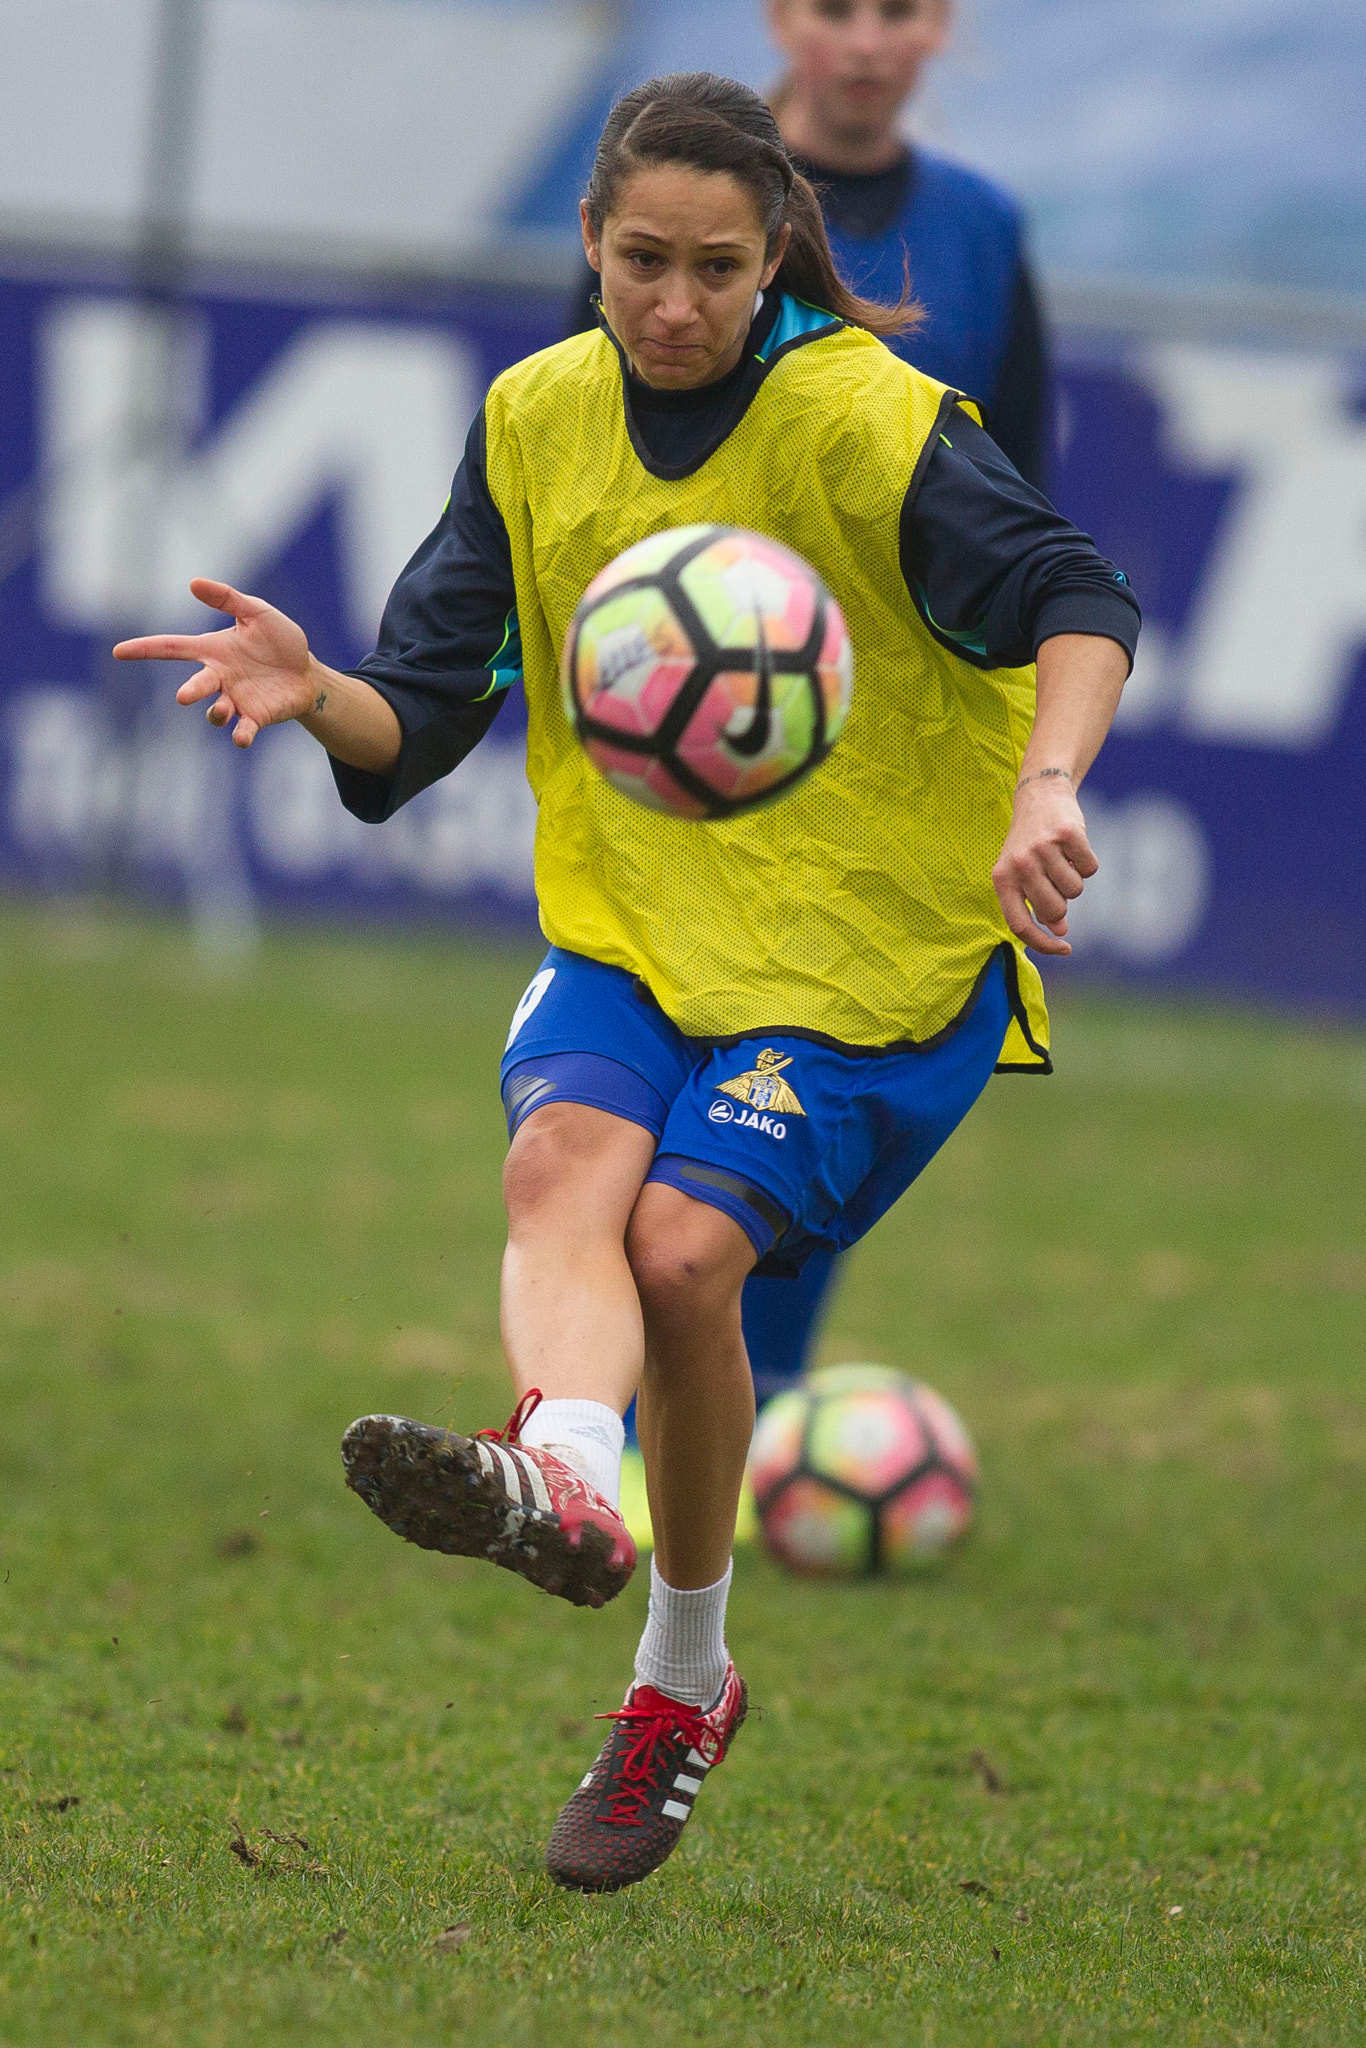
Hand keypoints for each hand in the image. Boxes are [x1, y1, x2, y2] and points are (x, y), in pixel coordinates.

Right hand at [113, 579, 313, 748]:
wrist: (307, 672)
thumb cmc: (280, 641)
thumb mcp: (256, 613)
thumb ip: (227, 599)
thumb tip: (193, 583)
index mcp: (214, 650)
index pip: (172, 648)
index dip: (145, 649)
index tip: (119, 652)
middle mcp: (220, 677)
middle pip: (196, 685)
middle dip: (190, 691)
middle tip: (183, 697)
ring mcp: (236, 700)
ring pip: (216, 711)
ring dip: (216, 712)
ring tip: (222, 710)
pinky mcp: (256, 717)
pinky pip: (242, 730)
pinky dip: (240, 735)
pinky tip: (241, 738)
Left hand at [991, 773, 1098, 957]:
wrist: (1040, 795)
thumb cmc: (1031, 844)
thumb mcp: (1024, 875)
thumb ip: (1036, 905)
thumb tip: (1060, 931)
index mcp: (1002, 879)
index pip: (1020, 925)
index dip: (1043, 943)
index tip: (1064, 948)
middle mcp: (1019, 864)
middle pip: (1054, 910)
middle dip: (1063, 904)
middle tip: (1056, 880)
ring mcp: (1042, 848)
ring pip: (1075, 890)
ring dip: (1075, 880)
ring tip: (1062, 860)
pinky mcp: (1067, 834)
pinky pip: (1090, 869)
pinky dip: (1087, 862)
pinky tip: (1074, 848)